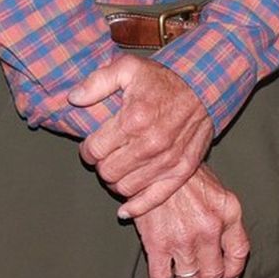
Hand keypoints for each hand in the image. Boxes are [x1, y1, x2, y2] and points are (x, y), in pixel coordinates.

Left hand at [70, 54, 213, 215]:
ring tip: (119, 168)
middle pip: (107, 172)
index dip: (87, 150)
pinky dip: (136, 207)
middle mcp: (150, 144)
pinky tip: (125, 209)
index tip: (92, 146)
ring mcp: (167, 161)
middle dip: (101, 165)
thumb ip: (97, 82)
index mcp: (133, 119)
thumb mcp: (128, 68)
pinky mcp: (181, 171)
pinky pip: (153, 199)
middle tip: (107, 156)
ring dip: (116, 181)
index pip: (93, 151)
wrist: (204, 88)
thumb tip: (74, 99)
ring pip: (125, 188)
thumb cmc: (164, 80)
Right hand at [132, 166, 250, 277]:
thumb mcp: (217, 189)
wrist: (154, 163)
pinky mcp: (158, 245)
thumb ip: (226, 216)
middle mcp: (210, 230)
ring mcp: (184, 239)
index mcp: (228, 213)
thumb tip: (227, 245)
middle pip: (214, 273)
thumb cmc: (184, 174)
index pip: (239, 253)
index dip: (232, 272)